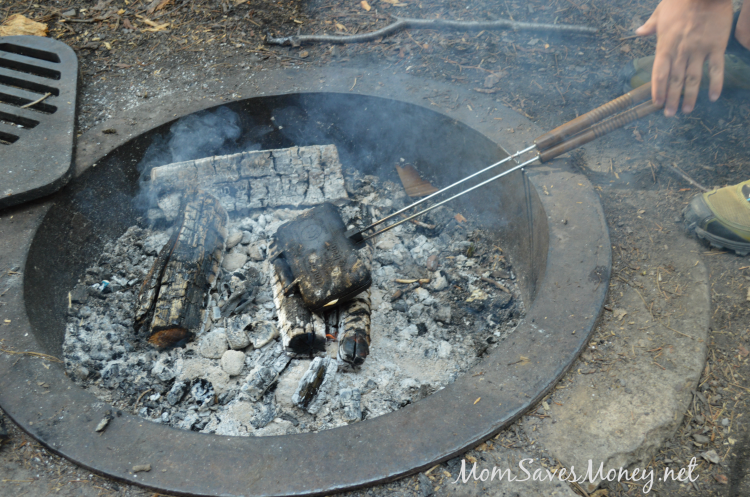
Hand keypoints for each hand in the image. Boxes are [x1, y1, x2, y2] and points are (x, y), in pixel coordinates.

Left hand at [636, 0, 733, 115]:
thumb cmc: (681, 0)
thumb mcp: (661, 12)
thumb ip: (650, 26)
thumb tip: (638, 32)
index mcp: (665, 46)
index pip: (659, 74)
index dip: (658, 90)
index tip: (657, 103)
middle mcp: (680, 52)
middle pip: (675, 81)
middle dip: (672, 99)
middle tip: (670, 114)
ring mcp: (699, 51)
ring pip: (693, 79)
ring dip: (690, 97)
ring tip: (687, 110)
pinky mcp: (716, 47)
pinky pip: (715, 69)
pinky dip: (715, 84)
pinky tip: (713, 97)